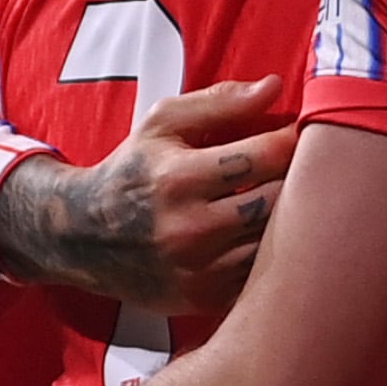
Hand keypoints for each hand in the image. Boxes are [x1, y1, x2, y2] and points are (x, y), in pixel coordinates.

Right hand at [0, 76, 297, 314]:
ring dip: (290, 218)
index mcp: (180, 178)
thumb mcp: (161, 125)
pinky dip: (271, 253)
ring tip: (291, 198)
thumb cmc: (131, 170)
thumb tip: (274, 86)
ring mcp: (200, 269)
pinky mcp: (206, 299)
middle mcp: (190, 228)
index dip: (293, 141)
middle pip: (279, 200)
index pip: (266, 156)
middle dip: (299, 178)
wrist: (81, 237)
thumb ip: (219, 102)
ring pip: (276, 240)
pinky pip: (261, 273)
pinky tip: (265, 234)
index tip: (299, 135)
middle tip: (305, 167)